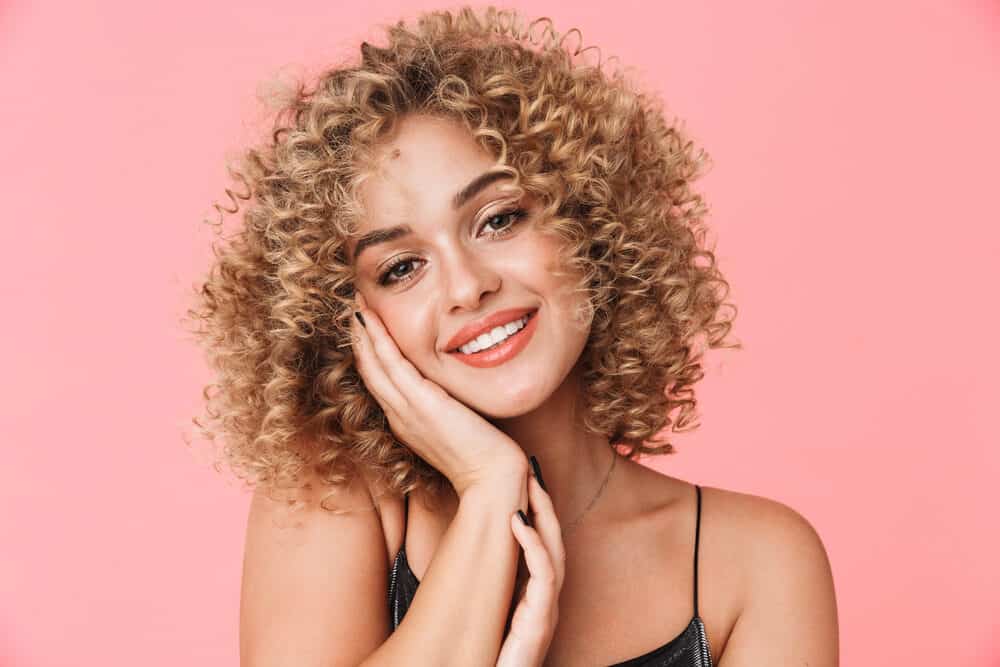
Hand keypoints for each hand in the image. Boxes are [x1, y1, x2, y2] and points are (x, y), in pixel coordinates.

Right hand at [351, 292, 526, 494]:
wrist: (492, 480)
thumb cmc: (483, 457)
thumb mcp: (457, 428)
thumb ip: (448, 409)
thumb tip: (452, 394)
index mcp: (406, 422)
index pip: (380, 382)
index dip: (369, 354)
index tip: (367, 328)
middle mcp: (399, 416)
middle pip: (369, 371)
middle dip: (359, 339)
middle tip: (353, 308)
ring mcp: (407, 410)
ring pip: (374, 364)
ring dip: (362, 333)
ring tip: (356, 306)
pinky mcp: (421, 404)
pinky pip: (392, 364)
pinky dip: (377, 340)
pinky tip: (370, 319)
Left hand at [496, 473, 564, 666]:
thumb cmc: (483, 658)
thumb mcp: (482, 614)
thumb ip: (481, 585)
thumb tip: (456, 552)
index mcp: (532, 598)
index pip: (541, 546)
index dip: (536, 513)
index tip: (524, 482)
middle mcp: (544, 602)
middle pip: (554, 542)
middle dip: (545, 505)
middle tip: (532, 472)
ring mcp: (545, 613)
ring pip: (554, 553)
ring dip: (543, 516)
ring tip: (530, 486)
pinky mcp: (539, 624)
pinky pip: (544, 577)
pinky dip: (534, 545)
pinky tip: (520, 521)